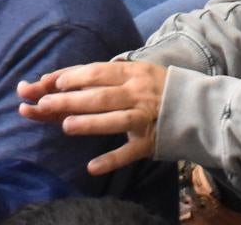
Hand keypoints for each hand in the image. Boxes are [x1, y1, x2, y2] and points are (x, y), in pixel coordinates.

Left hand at [16, 60, 170, 175]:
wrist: (197, 107)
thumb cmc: (157, 88)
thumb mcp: (135, 73)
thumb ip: (105, 77)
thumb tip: (63, 78)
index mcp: (132, 72)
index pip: (98, 72)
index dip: (74, 76)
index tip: (50, 82)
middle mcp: (137, 93)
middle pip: (100, 96)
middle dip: (70, 99)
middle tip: (43, 104)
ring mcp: (144, 118)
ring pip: (114, 120)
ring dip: (90, 123)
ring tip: (66, 126)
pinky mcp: (149, 142)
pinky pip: (129, 153)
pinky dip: (111, 160)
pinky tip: (92, 168)